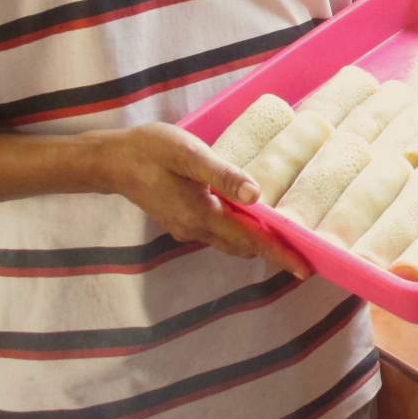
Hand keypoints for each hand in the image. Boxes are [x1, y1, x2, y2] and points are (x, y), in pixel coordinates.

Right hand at [100, 123, 309, 277]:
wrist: (112, 161)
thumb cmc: (151, 150)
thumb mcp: (189, 154)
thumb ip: (223, 174)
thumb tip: (257, 196)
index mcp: (201, 214)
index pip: (250, 239)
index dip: (279, 252)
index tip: (305, 268)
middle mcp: (196, 229)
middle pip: (244, 246)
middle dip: (274, 251)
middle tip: (305, 254)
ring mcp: (187, 227)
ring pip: (231, 241)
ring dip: (258, 242)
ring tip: (286, 238)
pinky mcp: (182, 220)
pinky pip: (219, 232)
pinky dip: (240, 231)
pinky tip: (252, 218)